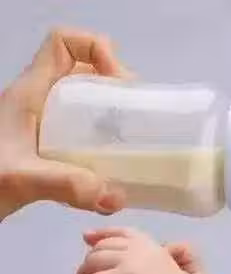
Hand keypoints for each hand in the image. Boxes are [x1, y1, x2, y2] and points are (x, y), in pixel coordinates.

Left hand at [0, 28, 130, 219]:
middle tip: (132, 113)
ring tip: (129, 135)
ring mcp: (43, 122)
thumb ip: (67, 185)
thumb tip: (118, 197)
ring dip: (110, 109)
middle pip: (82, 67)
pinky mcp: (47, 144)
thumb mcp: (23, 179)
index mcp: (30, 92)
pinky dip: (101, 136)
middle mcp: (38, 100)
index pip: (63, 43)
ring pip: (84, 97)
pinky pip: (81, 126)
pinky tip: (112, 162)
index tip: (117, 83)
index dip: (96, 49)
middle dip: (113, 84)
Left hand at [73, 227, 215, 273]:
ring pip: (93, 262)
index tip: (87, 236)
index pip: (124, 233)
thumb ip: (140, 270)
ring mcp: (131, 264)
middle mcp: (141, 251)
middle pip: (104, 247)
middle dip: (88, 262)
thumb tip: (111, 271)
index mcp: (153, 249)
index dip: (103, 233)